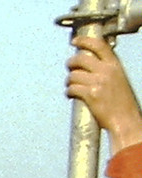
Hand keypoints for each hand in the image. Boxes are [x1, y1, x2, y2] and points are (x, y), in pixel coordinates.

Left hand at [69, 36, 141, 151]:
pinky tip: (71, 95)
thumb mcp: (119, 79)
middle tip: (69, 68)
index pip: (99, 45)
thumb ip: (107, 70)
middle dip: (71, 63)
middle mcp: (106, 71)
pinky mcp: (90, 94)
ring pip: (73, 75)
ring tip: (72, 86)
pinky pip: (71, 88)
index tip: (75, 41)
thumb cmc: (122, 103)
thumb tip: (91, 64)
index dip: (84, 41)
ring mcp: (98, 82)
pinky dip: (68, 92)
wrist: (126, 120)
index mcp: (115, 66)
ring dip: (69, 81)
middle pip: (80, 58)